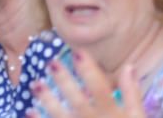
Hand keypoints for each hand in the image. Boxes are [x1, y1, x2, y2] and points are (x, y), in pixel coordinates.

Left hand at [30, 51, 144, 117]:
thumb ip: (133, 95)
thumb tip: (129, 66)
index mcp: (112, 114)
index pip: (100, 89)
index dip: (89, 71)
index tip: (77, 52)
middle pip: (77, 100)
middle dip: (64, 82)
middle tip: (50, 62)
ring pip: (61, 116)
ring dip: (47, 100)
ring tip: (35, 84)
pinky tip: (29, 111)